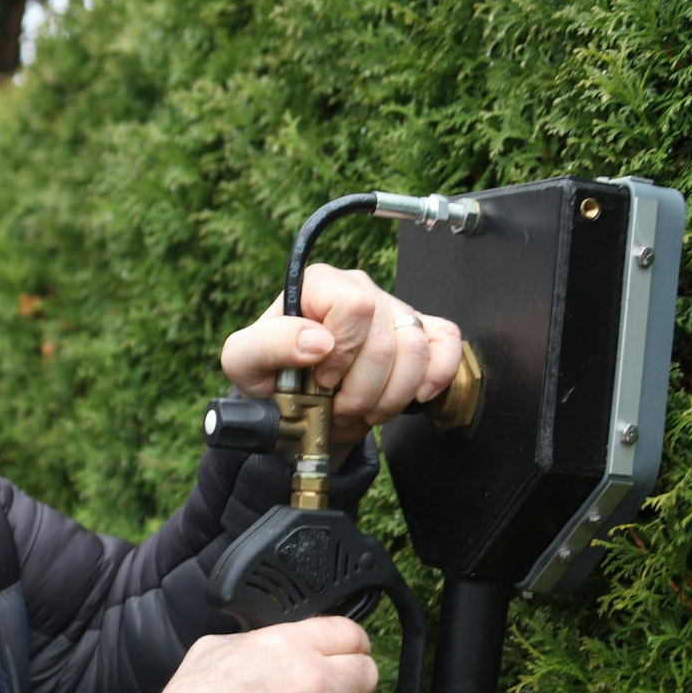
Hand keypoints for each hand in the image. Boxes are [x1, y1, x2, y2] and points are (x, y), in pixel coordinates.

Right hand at [146, 616, 379, 692]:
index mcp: (287, 645)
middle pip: (367, 672)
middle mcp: (312, 679)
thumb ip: (252, 641)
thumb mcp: (212, 650)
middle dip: (356, 681)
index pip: (349, 632)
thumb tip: (267, 644)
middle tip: (340, 690)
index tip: (350, 652)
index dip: (353, 643)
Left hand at [221, 263, 461, 451]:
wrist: (299, 407)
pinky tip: (415, 396)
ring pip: (416, 349)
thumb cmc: (270, 378)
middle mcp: (360, 289)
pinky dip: (435, 376)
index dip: (342, 352)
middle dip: (361, 389)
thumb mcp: (244, 362)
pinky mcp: (421, 333)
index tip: (321, 377)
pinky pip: (447, 344)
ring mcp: (394, 310)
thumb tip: (317, 341)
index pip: (354, 306)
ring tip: (364, 408)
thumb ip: (269, 344)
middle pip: (385, 340)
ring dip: (390, 395)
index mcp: (319, 284)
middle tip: (337, 405)